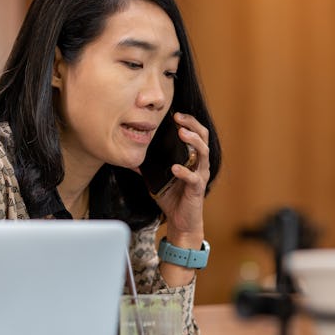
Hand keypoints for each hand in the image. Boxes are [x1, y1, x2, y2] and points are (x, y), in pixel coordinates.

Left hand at [154, 112, 209, 248]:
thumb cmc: (172, 197)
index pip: (196, 133)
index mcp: (192, 157)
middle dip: (192, 125)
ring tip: (182, 134)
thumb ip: (147, 166)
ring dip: (193, 141)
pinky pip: (194, 178)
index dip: (188, 121)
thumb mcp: (157, 177)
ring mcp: (200, 175)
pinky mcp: (197, 189)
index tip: (175, 114)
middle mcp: (199, 163)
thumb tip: (130, 156)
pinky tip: (174, 168)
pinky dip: (184, 172)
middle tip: (179, 119)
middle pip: (204, 137)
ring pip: (204, 153)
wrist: (180, 220)